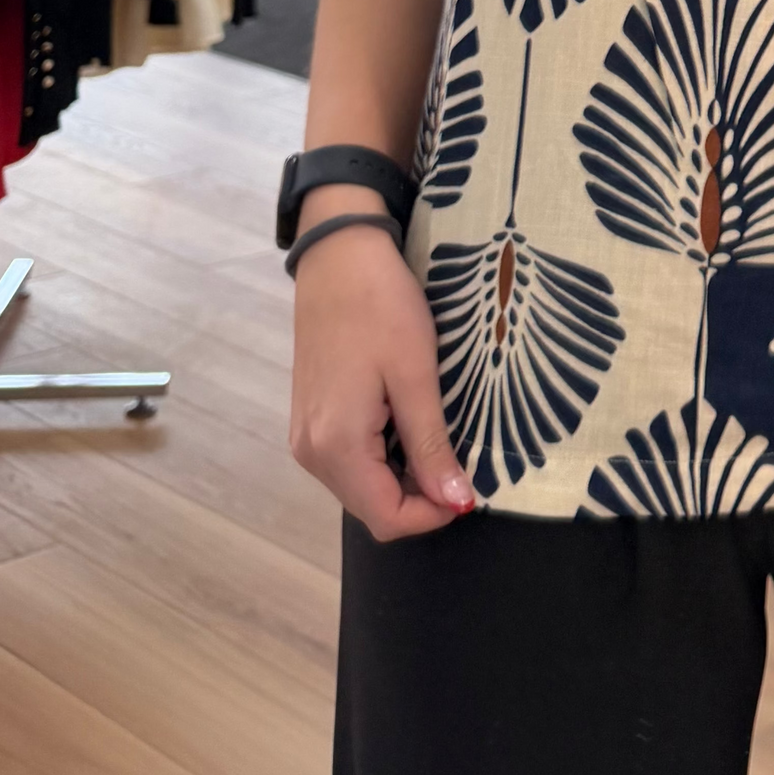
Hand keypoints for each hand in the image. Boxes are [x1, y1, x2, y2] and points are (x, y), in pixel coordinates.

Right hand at [288, 225, 474, 539]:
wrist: (338, 256)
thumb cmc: (382, 307)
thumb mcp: (416, 375)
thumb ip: (431, 444)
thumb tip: (456, 502)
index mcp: (337, 445)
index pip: (386, 518)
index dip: (433, 514)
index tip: (468, 486)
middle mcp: (311, 452)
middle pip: (371, 508)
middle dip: (419, 497)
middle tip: (458, 457)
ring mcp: (305, 437)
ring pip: (360, 488)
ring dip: (402, 478)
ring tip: (435, 435)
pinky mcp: (309, 420)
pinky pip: (348, 462)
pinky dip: (382, 459)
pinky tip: (406, 423)